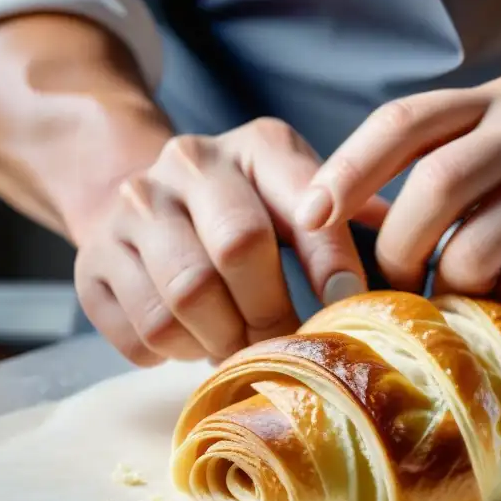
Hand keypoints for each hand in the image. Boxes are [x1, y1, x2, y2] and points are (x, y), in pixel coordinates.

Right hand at [72, 118, 389, 365]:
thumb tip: (410, 272)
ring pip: (184, 298)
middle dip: (271, 314)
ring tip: (238, 349)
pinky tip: (191, 342)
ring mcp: (131, 209)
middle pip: (237, 250)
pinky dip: (174, 354)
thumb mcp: (301, 197)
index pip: (303, 203)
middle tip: (287, 348)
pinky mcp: (90, 262)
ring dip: (221, 340)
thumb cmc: (247, 210)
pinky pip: (139, 332)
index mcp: (257, 145)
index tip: (347, 307)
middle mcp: (188, 162)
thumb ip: (352, 226)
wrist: (138, 198)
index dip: (330, 261)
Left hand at [296, 74, 500, 347]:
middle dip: (404, 254)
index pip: (405, 121)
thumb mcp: (488, 207)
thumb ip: (424, 199)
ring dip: (466, 293)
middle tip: (402, 296)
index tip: (305, 220)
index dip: (347, 169)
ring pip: (477, 243)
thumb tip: (326, 217)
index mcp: (497, 104)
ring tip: (485, 303)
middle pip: (436, 183)